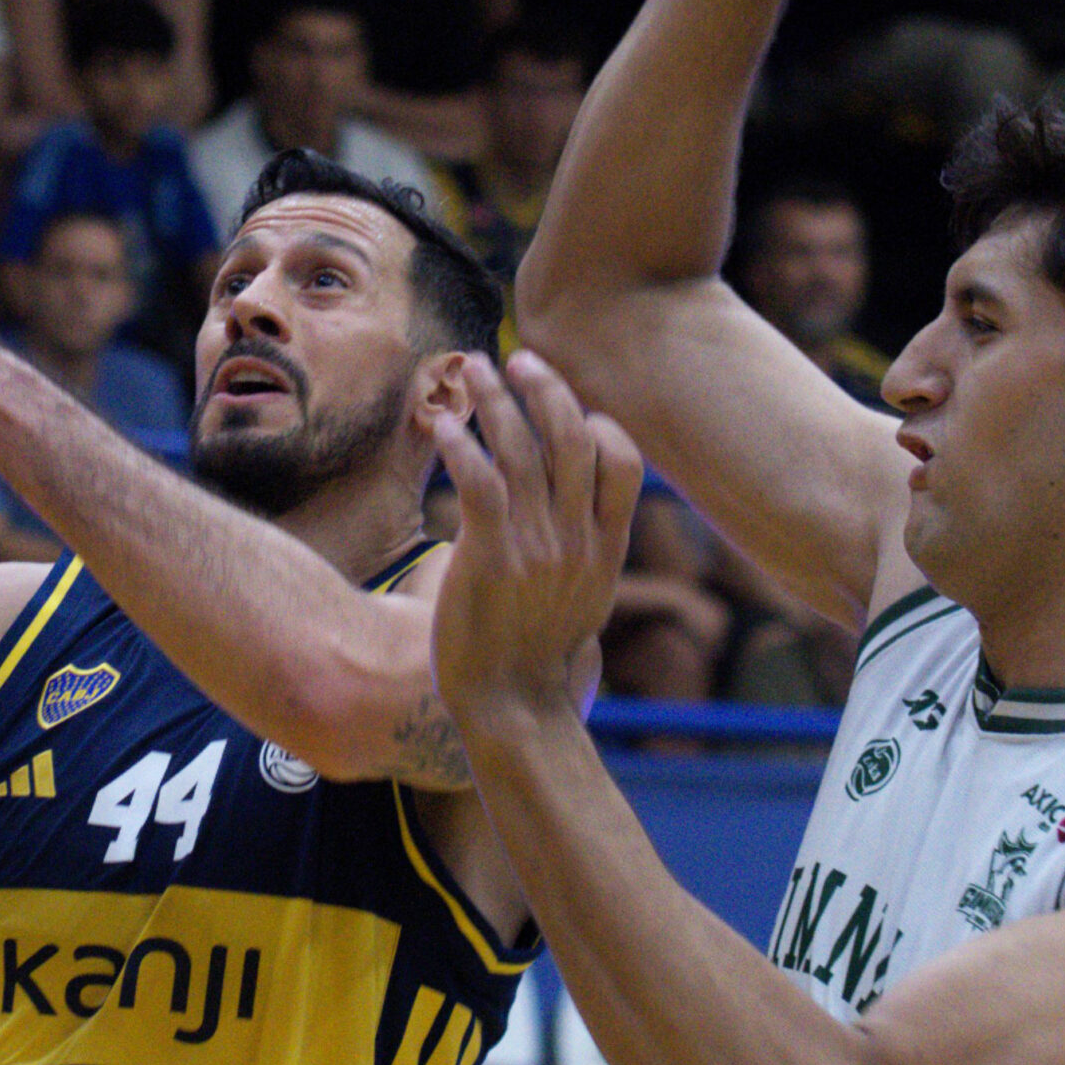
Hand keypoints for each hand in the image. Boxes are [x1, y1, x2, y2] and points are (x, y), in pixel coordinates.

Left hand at [428, 350, 645, 726]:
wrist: (511, 707)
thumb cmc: (538, 652)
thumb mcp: (585, 598)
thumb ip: (587, 547)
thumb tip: (580, 511)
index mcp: (605, 547)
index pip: (622, 459)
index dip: (596, 420)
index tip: (564, 401)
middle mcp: (577, 540)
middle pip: (572, 438)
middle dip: (546, 388)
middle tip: (520, 358)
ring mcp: (536, 547)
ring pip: (521, 449)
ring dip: (496, 400)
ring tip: (472, 368)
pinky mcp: (490, 557)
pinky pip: (479, 483)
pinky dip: (462, 445)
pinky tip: (442, 423)